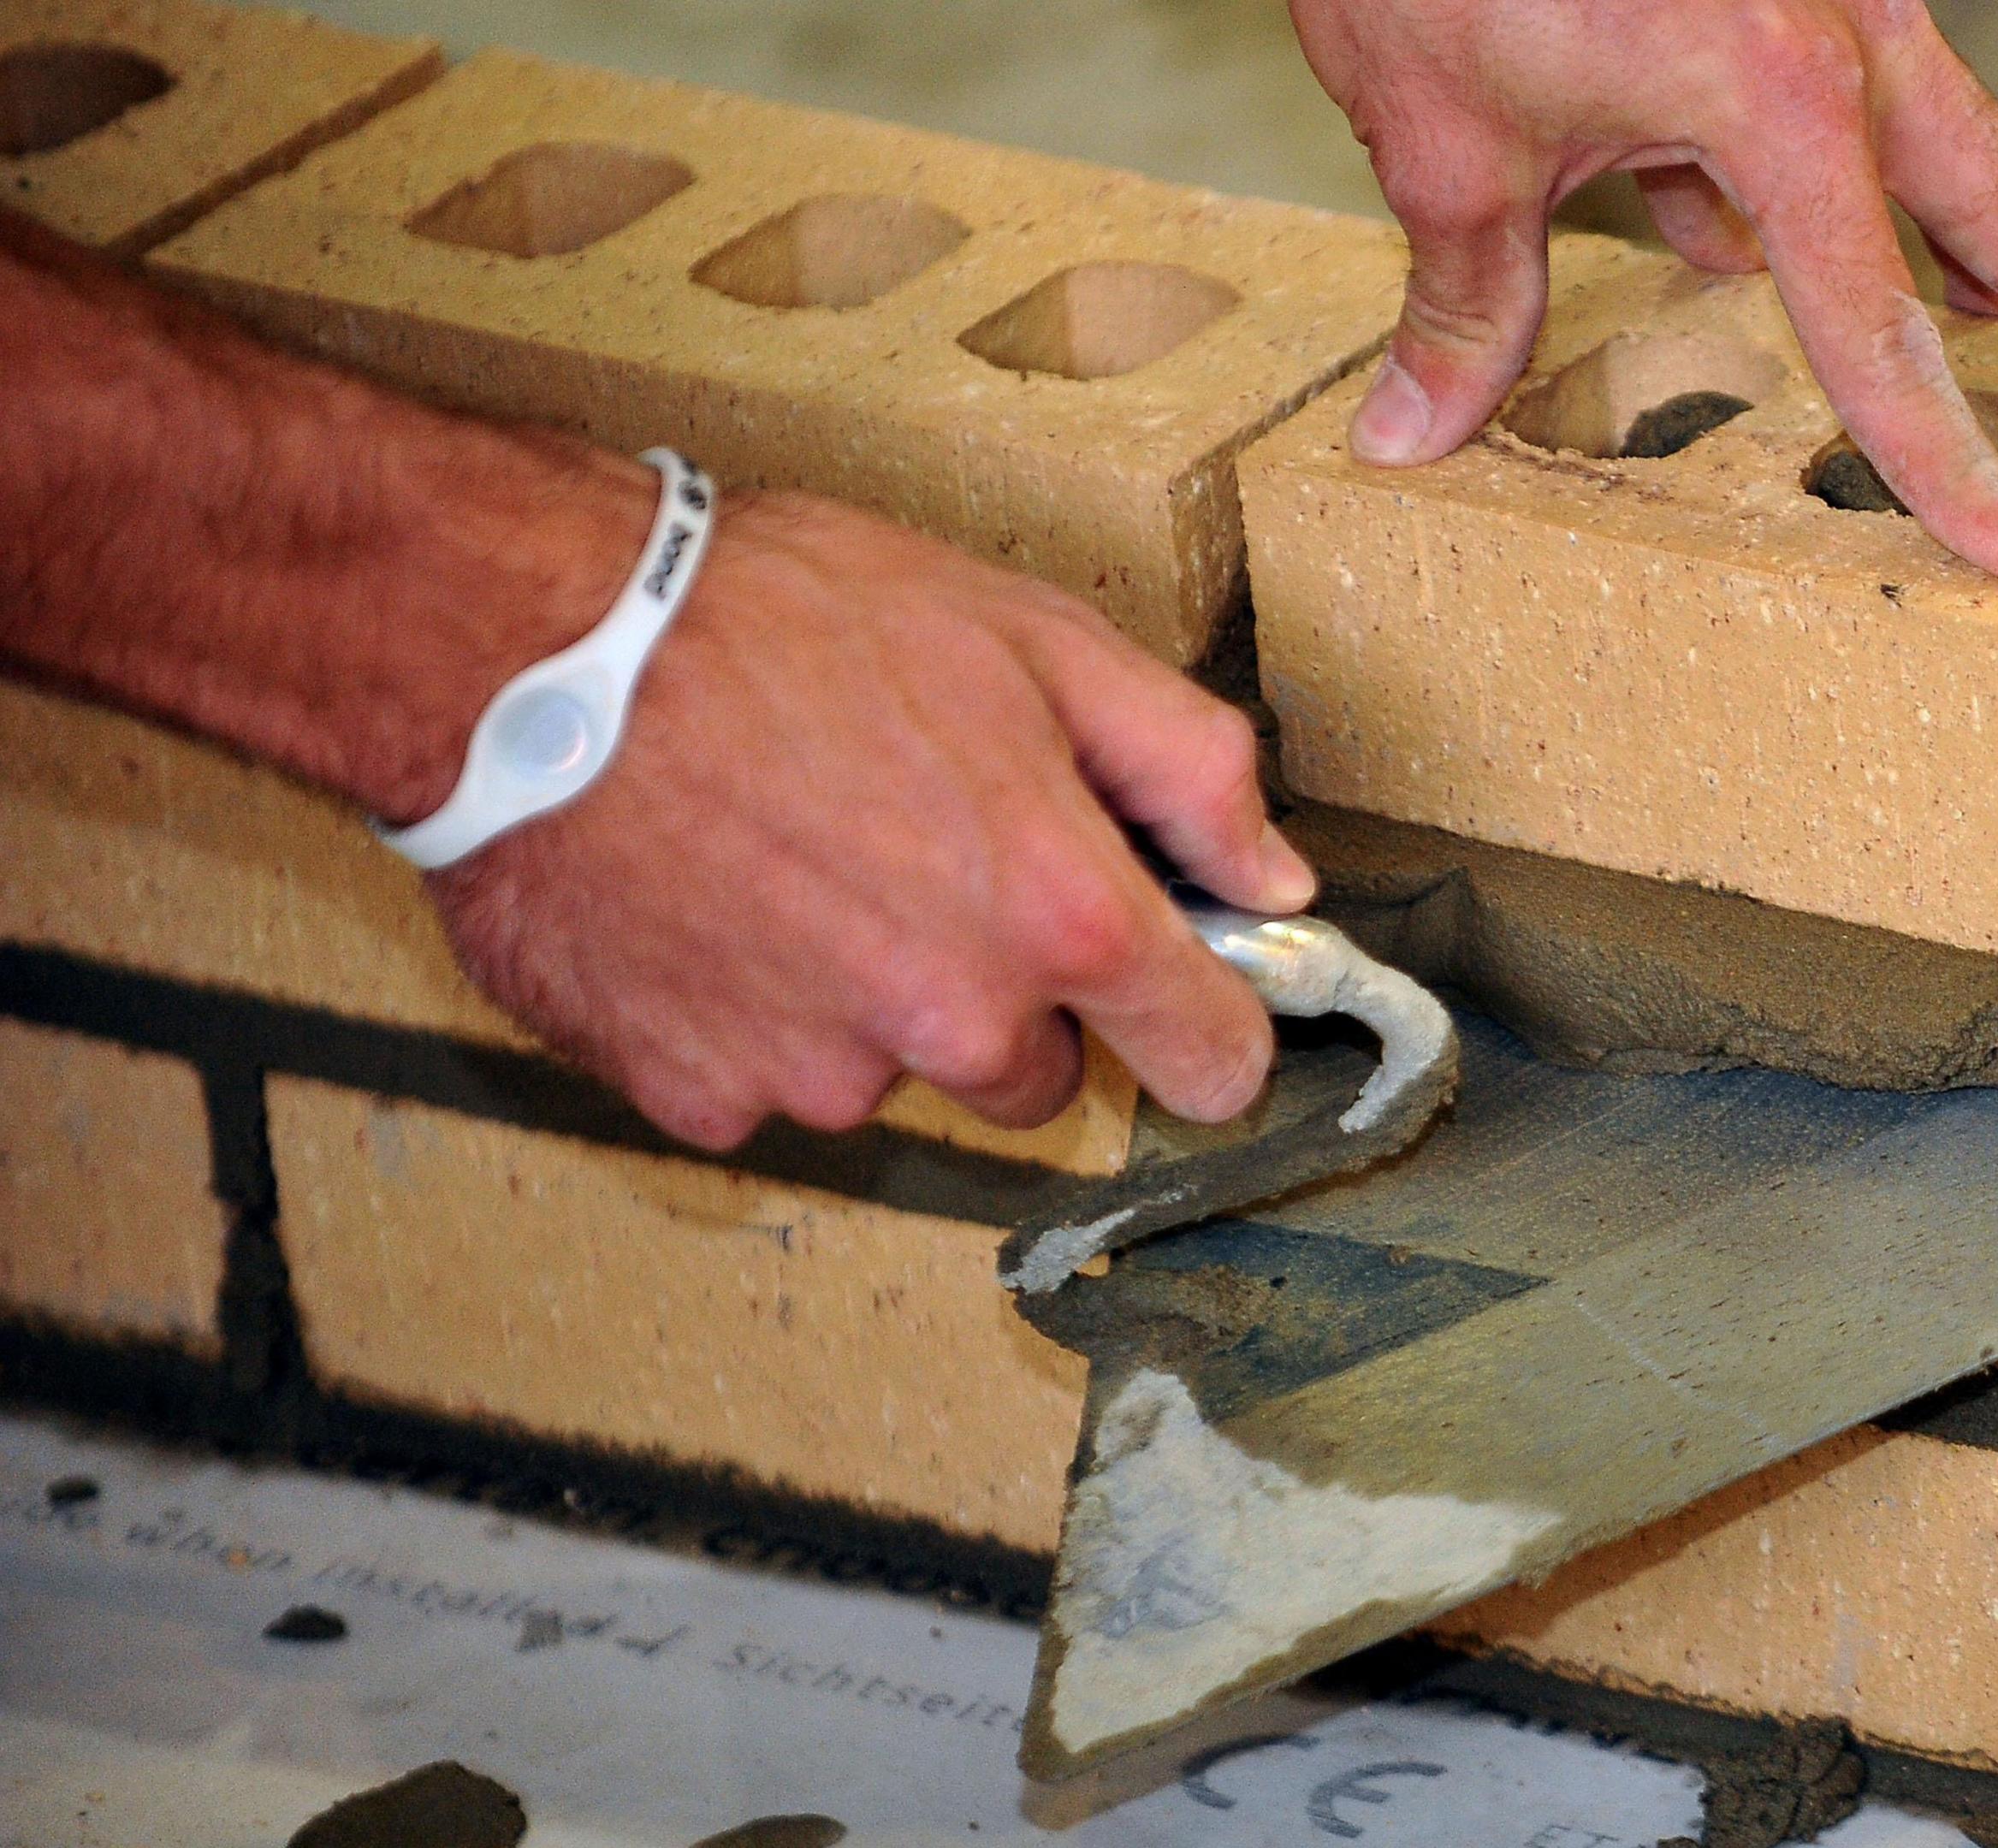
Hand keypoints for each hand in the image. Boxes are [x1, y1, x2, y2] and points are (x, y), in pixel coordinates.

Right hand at [429, 490, 1312, 1151]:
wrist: (536, 648)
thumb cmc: (785, 619)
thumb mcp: (1036, 640)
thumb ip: (1187, 770)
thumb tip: (1276, 878)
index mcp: (1062, 917)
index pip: (1212, 1062)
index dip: (1207, 1026)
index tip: (1182, 1001)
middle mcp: (955, 1025)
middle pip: (1040, 1075)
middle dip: (1006, 993)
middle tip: (921, 859)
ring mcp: (820, 1075)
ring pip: (894, 1075)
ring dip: (868, 1000)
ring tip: (792, 857)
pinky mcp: (697, 1095)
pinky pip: (763, 1083)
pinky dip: (747, 1013)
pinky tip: (708, 904)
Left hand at [1289, 0, 1997, 584]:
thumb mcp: (1436, 128)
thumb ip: (1466, 294)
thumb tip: (1413, 437)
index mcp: (1778, 89)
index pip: (1882, 330)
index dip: (1952, 465)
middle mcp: (1844, 38)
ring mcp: (1834, 2)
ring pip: (1961, 164)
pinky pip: (1844, 121)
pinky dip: (1848, 201)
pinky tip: (1793, 257)